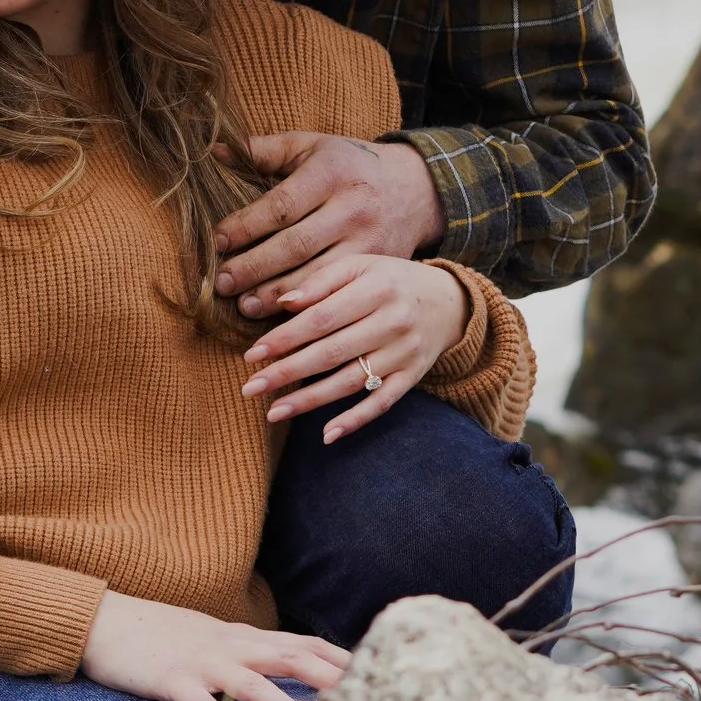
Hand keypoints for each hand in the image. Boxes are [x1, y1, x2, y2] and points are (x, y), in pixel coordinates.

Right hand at [80, 591, 347, 700]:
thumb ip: (248, 649)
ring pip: (253, 683)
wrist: (111, 620)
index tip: (375, 668)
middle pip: (292, 657)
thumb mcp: (215, 637)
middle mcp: (233, 646)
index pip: (303, 642)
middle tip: (364, 694)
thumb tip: (283, 663)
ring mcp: (206, 662)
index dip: (339, 655)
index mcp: (246, 637)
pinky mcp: (175, 680)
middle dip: (329, 676)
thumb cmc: (165, 635)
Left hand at [213, 134, 443, 315]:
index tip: (218, 242)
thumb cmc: (348, 166)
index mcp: (331, 173)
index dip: (246, 226)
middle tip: (221, 283)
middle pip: (295, 245)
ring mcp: (368, 241)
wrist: (413, 188)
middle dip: (254, 268)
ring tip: (244, 305)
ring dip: (275, 296)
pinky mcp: (377, 267)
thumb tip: (215, 152)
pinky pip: (336, 293)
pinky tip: (281, 317)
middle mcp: (352, 208)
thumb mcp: (311, 146)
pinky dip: (306, 307)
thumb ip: (264, 149)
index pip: (281, 206)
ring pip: (315, 276)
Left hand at [239, 254, 470, 441]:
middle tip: (250, 389)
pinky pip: (382, 403)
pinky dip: (355, 420)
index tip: (253, 354)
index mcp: (376, 288)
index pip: (322, 318)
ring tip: (274, 412)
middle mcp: (392, 321)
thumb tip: (284, 303)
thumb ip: (322, 281)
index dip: (285, 338)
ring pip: (351, 381)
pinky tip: (327, 434)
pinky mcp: (413, 377)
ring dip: (310, 400)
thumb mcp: (361, 266)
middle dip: (287, 373)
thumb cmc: (392, 280)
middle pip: (332, 352)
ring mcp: (404, 353)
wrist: (449, 301)